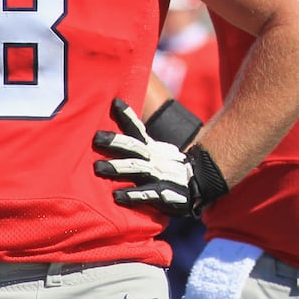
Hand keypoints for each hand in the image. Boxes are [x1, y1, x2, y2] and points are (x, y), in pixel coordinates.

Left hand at [93, 98, 227, 215]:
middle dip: (115, 142)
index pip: (137, 129)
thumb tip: (116, 131)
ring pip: (138, 169)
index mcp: (152, 149)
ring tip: (98, 166)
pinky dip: (132, 195)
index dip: (127, 116)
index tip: (114, 102)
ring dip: (118, 167)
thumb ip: (139, 145)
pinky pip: (147, 194)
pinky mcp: (164, 194)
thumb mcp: (157, 153)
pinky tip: (117, 196)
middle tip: (97, 138)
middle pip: (134, 148)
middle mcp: (155, 159)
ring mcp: (160, 176)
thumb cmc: (170, 169)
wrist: (202, 184)